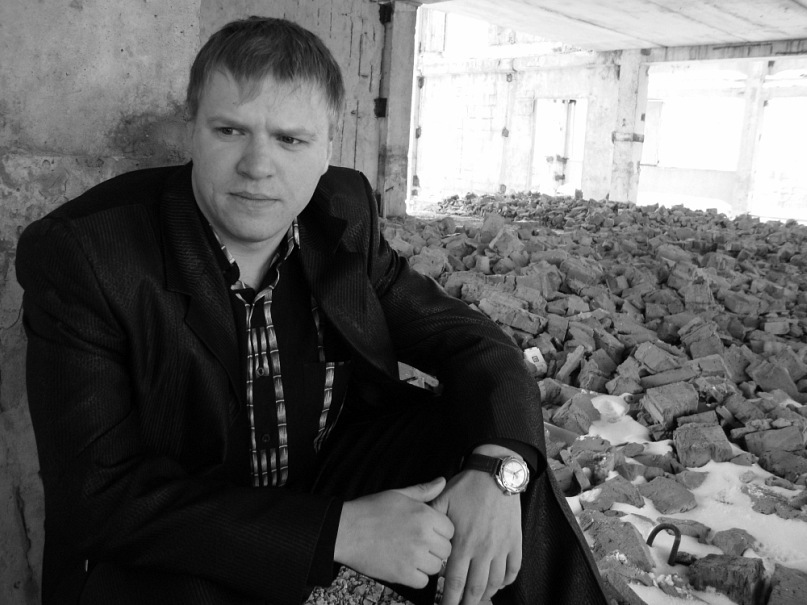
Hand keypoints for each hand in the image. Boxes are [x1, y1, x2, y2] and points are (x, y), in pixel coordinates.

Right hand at [334, 477, 453, 587]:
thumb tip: (442, 481)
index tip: (429, 532)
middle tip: (420, 544)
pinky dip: (416, 577)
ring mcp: (413, 557)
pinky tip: (405, 565)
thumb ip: (423, 490)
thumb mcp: (398, 495)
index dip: (440, 531)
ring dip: (427, 563)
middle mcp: (423, 536)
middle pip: (446, 550)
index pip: (450, 530)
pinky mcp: (402, 574)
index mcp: (424, 515)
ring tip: (412, 555)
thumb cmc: (370, 510)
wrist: (346, 531)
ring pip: (436, 567)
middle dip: (436, 548)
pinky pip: (423, 582)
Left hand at [431, 449, 522, 604]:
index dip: (449, 599)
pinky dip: (507, 581)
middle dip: (467, 604)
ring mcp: (501, 547)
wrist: (496, 474)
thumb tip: (421, 536)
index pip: (455, 581)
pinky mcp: (515, 542)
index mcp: (463, 542)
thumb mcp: (443, 500)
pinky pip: (513, 569)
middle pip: (475, 588)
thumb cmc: (467, 486)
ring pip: (495, 582)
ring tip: (478, 600)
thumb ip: (431, 520)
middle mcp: (483, 550)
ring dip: (486, 594)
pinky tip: (499, 584)